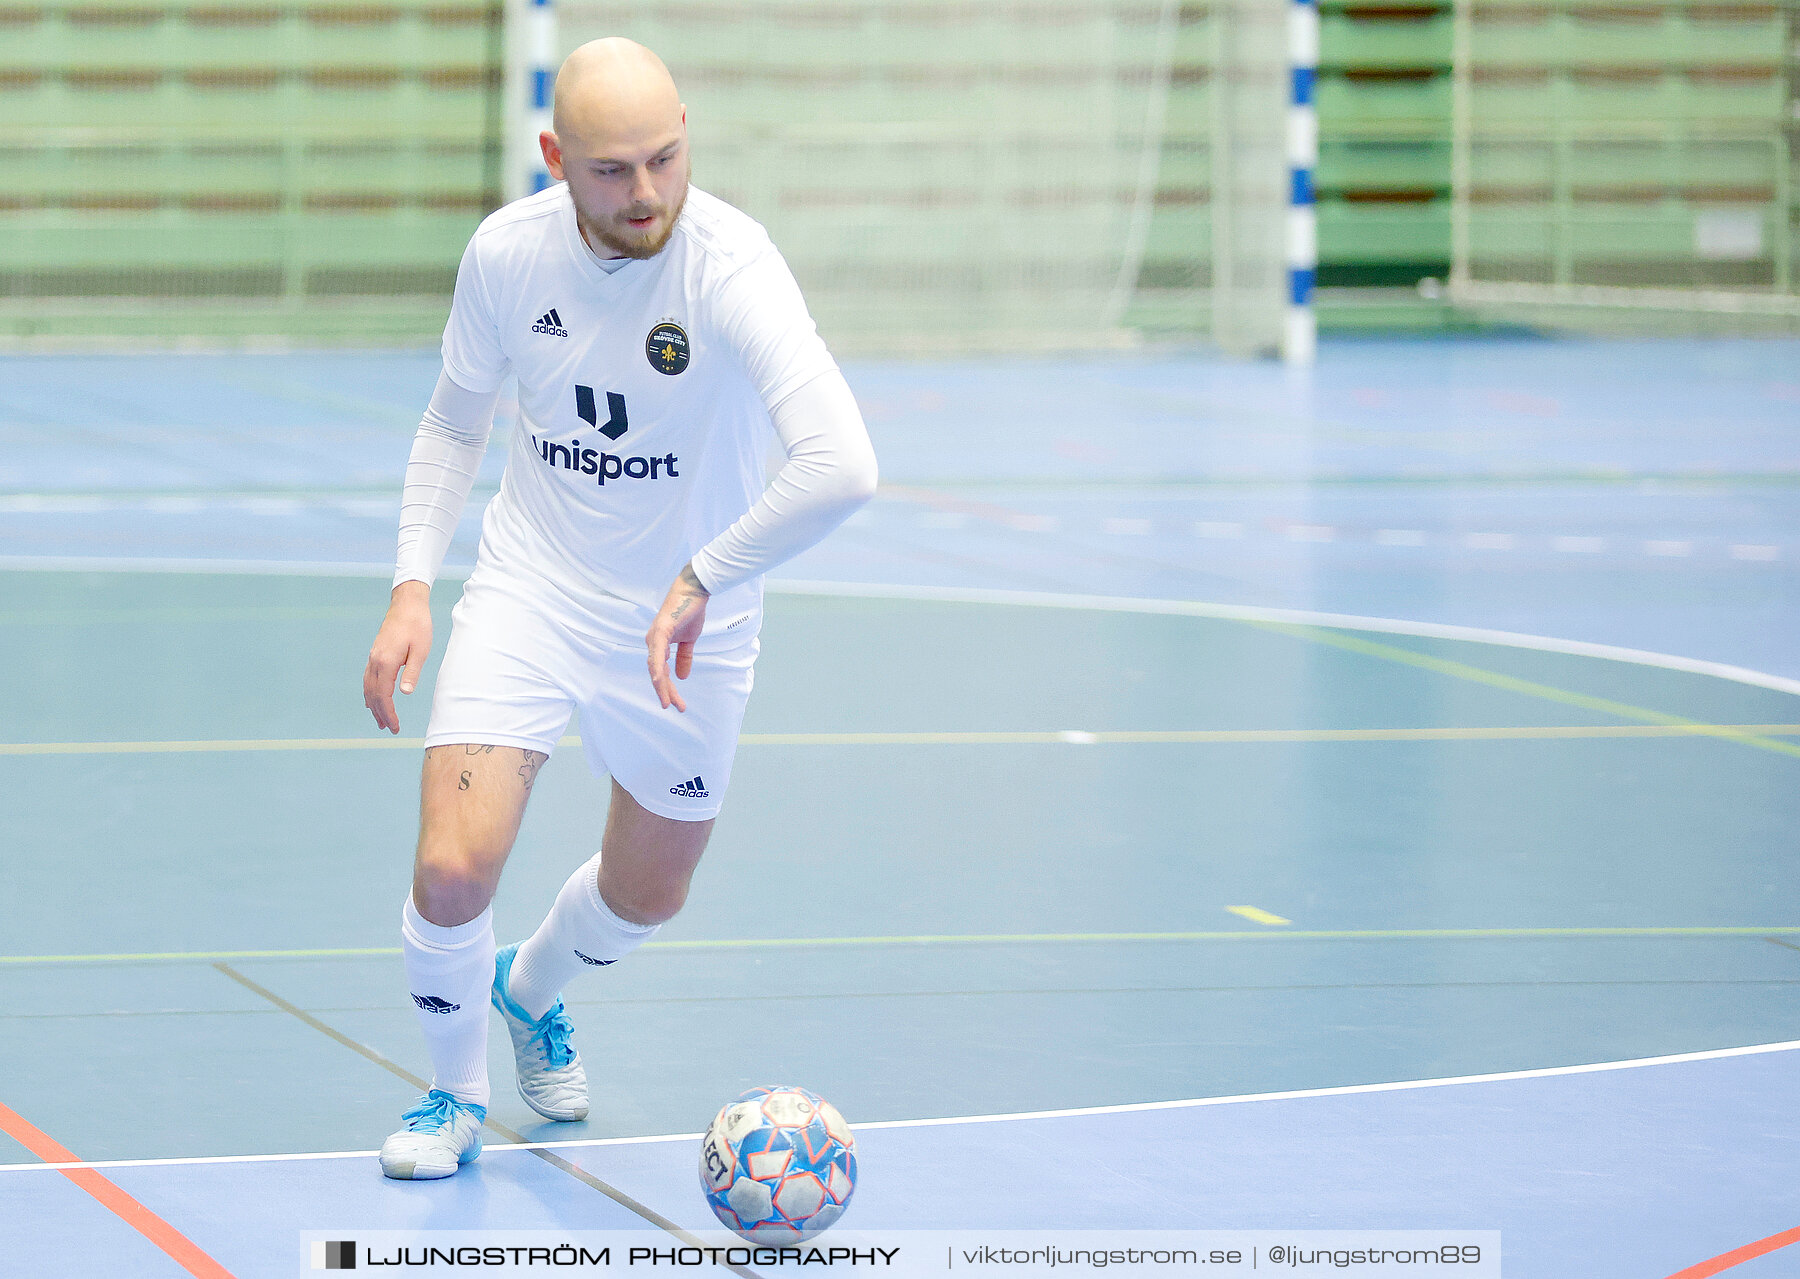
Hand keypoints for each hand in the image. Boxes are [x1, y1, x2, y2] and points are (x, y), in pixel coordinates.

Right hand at [364, 580, 432, 733]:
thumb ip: (412, 672)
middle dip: (380, 713)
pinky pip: (368, 678)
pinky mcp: (375, 653)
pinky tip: (372, 699)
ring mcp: (373, 657)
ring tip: (380, 721)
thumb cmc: (418, 626)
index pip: (383, 695)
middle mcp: (375, 661)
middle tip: (389, 729)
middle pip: (373, 694)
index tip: (395, 727)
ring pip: (368, 687)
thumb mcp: (421, 650)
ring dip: (373, 705)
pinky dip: (369, 692)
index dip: (388, 713)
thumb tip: (405, 693)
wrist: (407, 604)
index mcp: (386, 662)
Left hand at [646, 563, 708, 712]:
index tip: (675, 703)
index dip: (667, 688)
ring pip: (655, 667)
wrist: (694, 591)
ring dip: (661, 685)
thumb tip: (682, 677)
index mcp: (659, 645)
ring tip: (667, 701)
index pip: (661, 672)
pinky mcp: (661, 630)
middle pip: (657, 673)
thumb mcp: (689, 640)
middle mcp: (653, 642)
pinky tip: (659, 680)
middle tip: (674, 707)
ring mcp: (655, 637)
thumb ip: (684, 657)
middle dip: (665, 692)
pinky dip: (657, 667)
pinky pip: (658, 653)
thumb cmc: (690, 611)